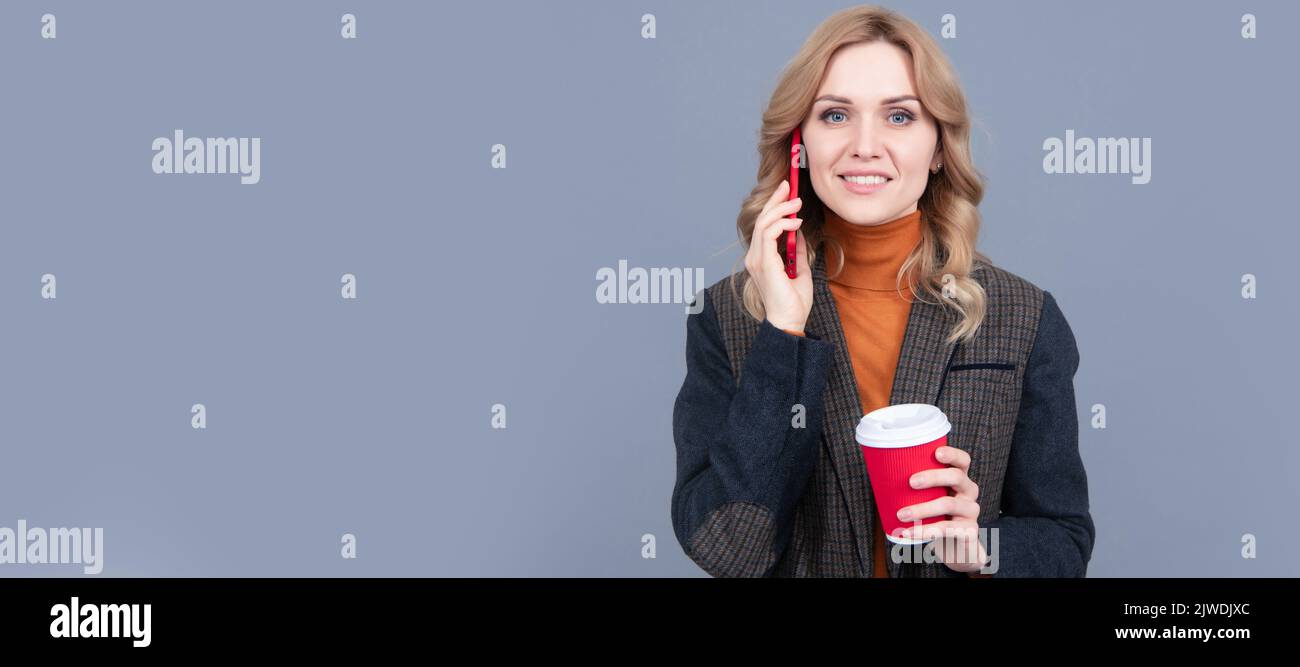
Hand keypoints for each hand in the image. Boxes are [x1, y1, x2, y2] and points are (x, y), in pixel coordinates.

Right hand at [743, 179, 812, 331]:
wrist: (790, 321)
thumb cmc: (794, 302)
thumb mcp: (800, 270)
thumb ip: (796, 252)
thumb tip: (797, 234)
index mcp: (761, 259)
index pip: (764, 226)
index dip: (774, 206)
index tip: (786, 193)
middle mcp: (755, 257)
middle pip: (761, 220)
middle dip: (775, 200)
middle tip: (789, 185)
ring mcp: (757, 260)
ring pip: (764, 223)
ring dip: (781, 209)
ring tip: (797, 203)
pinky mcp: (764, 263)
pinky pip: (769, 234)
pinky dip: (782, 224)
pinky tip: (795, 223)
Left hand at [896, 445, 988, 573]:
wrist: (954, 546)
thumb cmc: (935, 515)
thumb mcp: (930, 497)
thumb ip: (916, 485)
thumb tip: (880, 471)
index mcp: (960, 478)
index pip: (962, 460)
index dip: (953, 454)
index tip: (936, 452)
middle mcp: (969, 491)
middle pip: (956, 477)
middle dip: (933, 477)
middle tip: (910, 482)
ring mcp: (971, 510)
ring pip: (948, 504)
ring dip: (922, 509)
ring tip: (901, 514)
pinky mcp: (968, 530)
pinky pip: (945, 529)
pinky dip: (924, 530)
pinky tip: (907, 532)